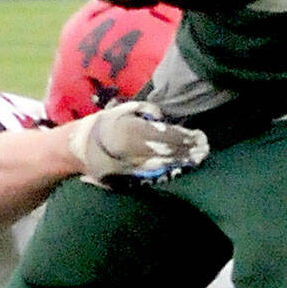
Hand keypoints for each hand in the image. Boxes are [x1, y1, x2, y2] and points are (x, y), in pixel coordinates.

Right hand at [67, 99, 207, 183]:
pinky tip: (181, 167)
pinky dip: (169, 170)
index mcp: (132, 132)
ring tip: (198, 158)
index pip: (164, 135)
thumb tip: (162, 116)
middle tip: (204, 148)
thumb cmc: (106, 124)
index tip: (199, 136)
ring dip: (182, 162)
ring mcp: (131, 166)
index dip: (184, 137)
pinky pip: (153, 174)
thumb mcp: (124, 110)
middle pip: (167, 152)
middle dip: (187, 150)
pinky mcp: (130, 177)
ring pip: (162, 165)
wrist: (82, 148)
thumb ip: (145, 110)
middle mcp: (133, 151)